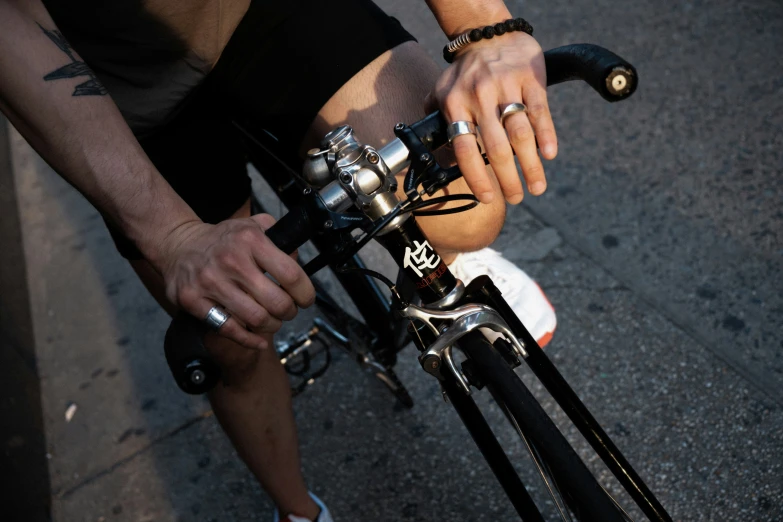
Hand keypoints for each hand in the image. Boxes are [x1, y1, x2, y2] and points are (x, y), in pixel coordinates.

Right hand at [159, 214, 314, 349]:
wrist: (178, 245)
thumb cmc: (223, 240)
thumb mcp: (252, 226)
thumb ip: (279, 238)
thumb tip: (297, 259)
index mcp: (250, 240)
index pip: (291, 274)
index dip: (305, 293)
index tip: (306, 299)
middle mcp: (231, 261)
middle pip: (277, 302)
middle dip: (289, 312)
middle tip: (288, 311)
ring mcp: (211, 282)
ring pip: (256, 319)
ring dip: (271, 326)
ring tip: (272, 321)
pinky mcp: (194, 300)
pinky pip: (229, 329)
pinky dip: (249, 340)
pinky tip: (258, 340)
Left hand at [432, 31, 556, 203]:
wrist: (490, 35)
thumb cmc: (465, 73)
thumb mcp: (442, 92)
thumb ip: (437, 121)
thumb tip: (433, 156)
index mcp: (455, 105)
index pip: (464, 149)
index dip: (477, 177)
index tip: (488, 197)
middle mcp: (480, 97)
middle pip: (495, 148)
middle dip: (508, 179)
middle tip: (517, 198)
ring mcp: (506, 87)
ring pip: (520, 133)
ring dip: (530, 165)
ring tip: (537, 187)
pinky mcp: (530, 78)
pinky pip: (540, 112)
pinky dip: (546, 135)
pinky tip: (549, 155)